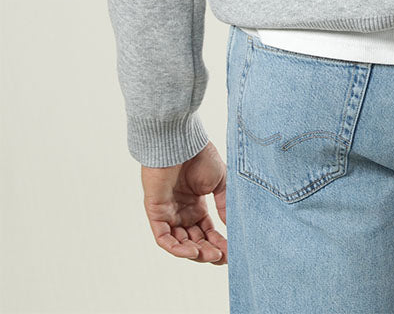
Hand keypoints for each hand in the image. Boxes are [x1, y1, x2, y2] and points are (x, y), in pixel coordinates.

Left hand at [141, 141, 227, 263]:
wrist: (181, 141)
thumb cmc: (200, 156)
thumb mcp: (219, 182)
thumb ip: (224, 204)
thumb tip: (232, 227)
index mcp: (196, 205)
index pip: (206, 232)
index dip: (218, 243)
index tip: (232, 253)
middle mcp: (181, 212)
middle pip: (194, 241)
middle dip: (208, 252)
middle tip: (222, 257)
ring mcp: (167, 213)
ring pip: (180, 243)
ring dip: (195, 253)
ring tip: (211, 255)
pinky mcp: (155, 212)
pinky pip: (163, 238)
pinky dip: (177, 249)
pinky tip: (193, 251)